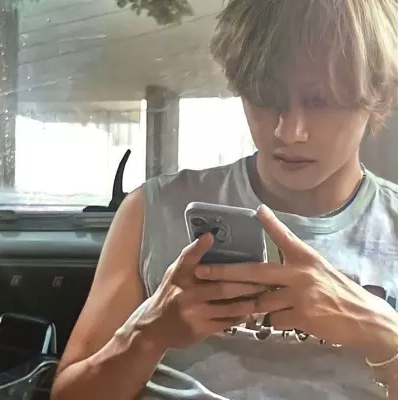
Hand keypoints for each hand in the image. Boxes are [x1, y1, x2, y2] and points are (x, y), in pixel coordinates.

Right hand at [136, 233, 264, 350]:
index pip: (188, 258)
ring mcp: (194, 313)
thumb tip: (210, 237)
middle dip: (246, 284)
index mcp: (179, 275)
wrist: (154, 327)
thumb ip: (190, 259)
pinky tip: (253, 312)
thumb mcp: (174, 274)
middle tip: (266, 279)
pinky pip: (225, 322)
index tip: (210, 236)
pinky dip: (241, 317)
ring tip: (267, 296)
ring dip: (249, 301)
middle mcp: (186, 292)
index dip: (199, 247)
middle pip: (220, 287)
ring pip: (228, 306)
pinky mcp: (200, 329)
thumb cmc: (169, 294)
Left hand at [195, 205, 397, 359]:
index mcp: (304, 258)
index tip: (257, 210)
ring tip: (227, 302)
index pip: (284, 237)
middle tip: (202, 271)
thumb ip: (293, 256)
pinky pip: (274, 319)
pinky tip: (275, 319)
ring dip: (245, 303)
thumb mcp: (316, 267)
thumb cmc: (335, 289)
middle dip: (225, 272)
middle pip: (255, 272)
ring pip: (260, 300)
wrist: (360, 318)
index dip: (271, 223)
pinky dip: (271, 320)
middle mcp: (300, 274)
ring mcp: (300, 296)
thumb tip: (271, 245)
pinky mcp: (301, 317)